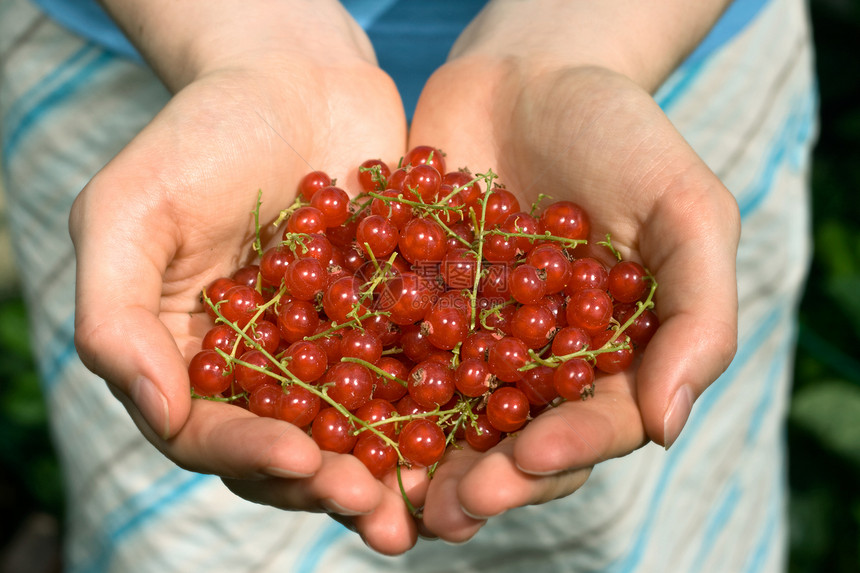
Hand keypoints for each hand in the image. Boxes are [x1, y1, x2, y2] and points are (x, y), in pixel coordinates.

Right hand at [69, 44, 423, 552]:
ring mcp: (330, 351)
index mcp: (191, 358)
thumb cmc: (201, 134)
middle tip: (376, 508)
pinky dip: (442, 407)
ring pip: (356, 429)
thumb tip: (155, 410)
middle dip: (330, 483)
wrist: (294, 77)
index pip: (210, 431)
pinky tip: (478, 431)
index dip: (252, 453)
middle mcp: (261, 369)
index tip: (301, 457)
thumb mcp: (132, 210)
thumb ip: (117, 313)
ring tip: (429, 507)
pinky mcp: (390, 324)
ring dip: (390, 471)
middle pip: (289, 448)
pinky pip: (414, 374)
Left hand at [405, 60, 739, 541]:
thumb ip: (699, 313)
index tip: (529, 456)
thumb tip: (669, 426)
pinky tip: (335, 421)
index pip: (593, 424)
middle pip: (513, 440)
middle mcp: (537, 363)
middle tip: (447, 510)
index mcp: (609, 357)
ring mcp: (470, 341)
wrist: (528, 75)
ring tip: (386, 496)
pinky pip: (386, 357)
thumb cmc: (621, 134)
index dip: (565, 449)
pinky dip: (363, 392)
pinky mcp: (411, 310)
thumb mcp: (685, 209)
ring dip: (416, 463)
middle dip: (485, 479)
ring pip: (444, 419)